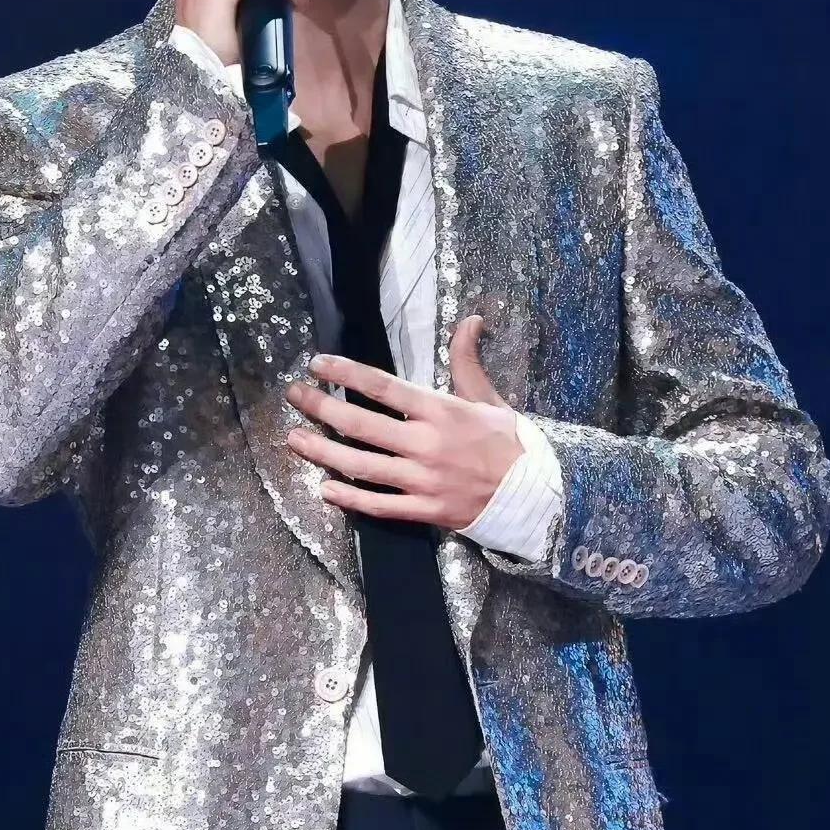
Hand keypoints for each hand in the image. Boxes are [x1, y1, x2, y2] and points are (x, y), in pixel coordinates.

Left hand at [283, 315, 522, 528]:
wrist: (536, 493)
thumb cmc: (508, 441)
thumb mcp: (488, 396)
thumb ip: (467, 360)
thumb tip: (470, 320)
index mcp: (440, 411)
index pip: (383, 387)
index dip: (345, 373)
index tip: (317, 364)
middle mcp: (425, 444)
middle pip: (361, 425)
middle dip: (321, 408)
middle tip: (293, 396)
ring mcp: (422, 480)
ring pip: (361, 466)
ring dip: (323, 452)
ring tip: (294, 440)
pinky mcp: (424, 509)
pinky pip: (378, 505)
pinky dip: (349, 498)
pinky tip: (324, 489)